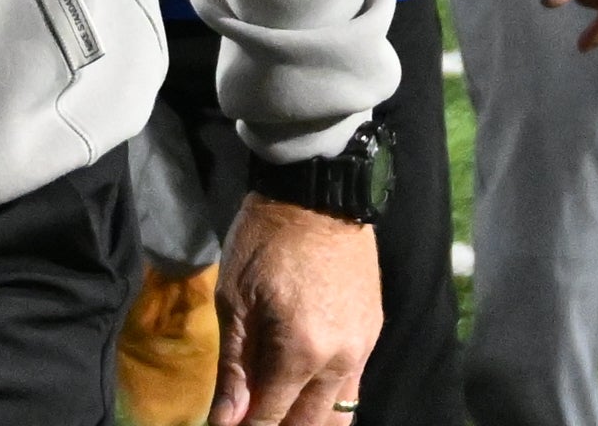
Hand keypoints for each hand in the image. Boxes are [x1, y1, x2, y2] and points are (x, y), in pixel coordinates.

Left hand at [210, 195, 378, 423]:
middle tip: (252, 419)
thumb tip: (226, 420)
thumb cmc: (264, 241)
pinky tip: (306, 394)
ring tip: (279, 414)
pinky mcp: (372, 332)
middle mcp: (340, 360)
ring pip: (339, 412)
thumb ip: (235, 366)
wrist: (317, 195)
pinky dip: (329, 399)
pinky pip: (353, 384)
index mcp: (301, 351)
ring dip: (308, 421)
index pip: (272, 415)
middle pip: (310, 422)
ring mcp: (362, 347)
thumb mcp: (235, 300)